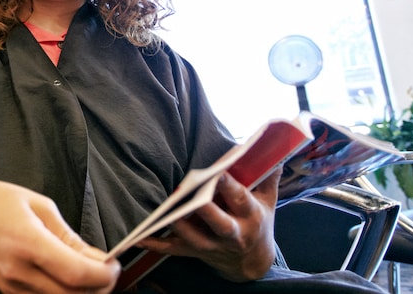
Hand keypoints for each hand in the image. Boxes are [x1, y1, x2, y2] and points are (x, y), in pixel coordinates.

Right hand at [0, 179, 119, 293]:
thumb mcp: (38, 204)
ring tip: (86, 270)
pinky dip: (62, 291)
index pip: (76, 273)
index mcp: (28, 242)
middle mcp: (19, 270)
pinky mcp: (9, 291)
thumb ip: (68, 236)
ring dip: (81, 291)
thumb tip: (95, 257)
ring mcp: (12, 285)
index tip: (113, 265)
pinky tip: (66, 275)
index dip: (103, 274)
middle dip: (98, 286)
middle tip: (105, 269)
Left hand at [137, 169, 279, 281]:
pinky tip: (139, 237)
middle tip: (195, 197)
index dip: (230, 187)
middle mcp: (232, 233)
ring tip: (166, 211)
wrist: (252, 262)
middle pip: (220, 224)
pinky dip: (156, 244)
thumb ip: (267, 176)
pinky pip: (174, 250)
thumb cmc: (257, 222)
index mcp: (250, 216)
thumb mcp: (268, 200)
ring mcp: (212, 245)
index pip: (241, 199)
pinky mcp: (195, 252)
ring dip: (181, 226)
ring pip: (195, 239)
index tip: (220, 172)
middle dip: (208, 212)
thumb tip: (273, 150)